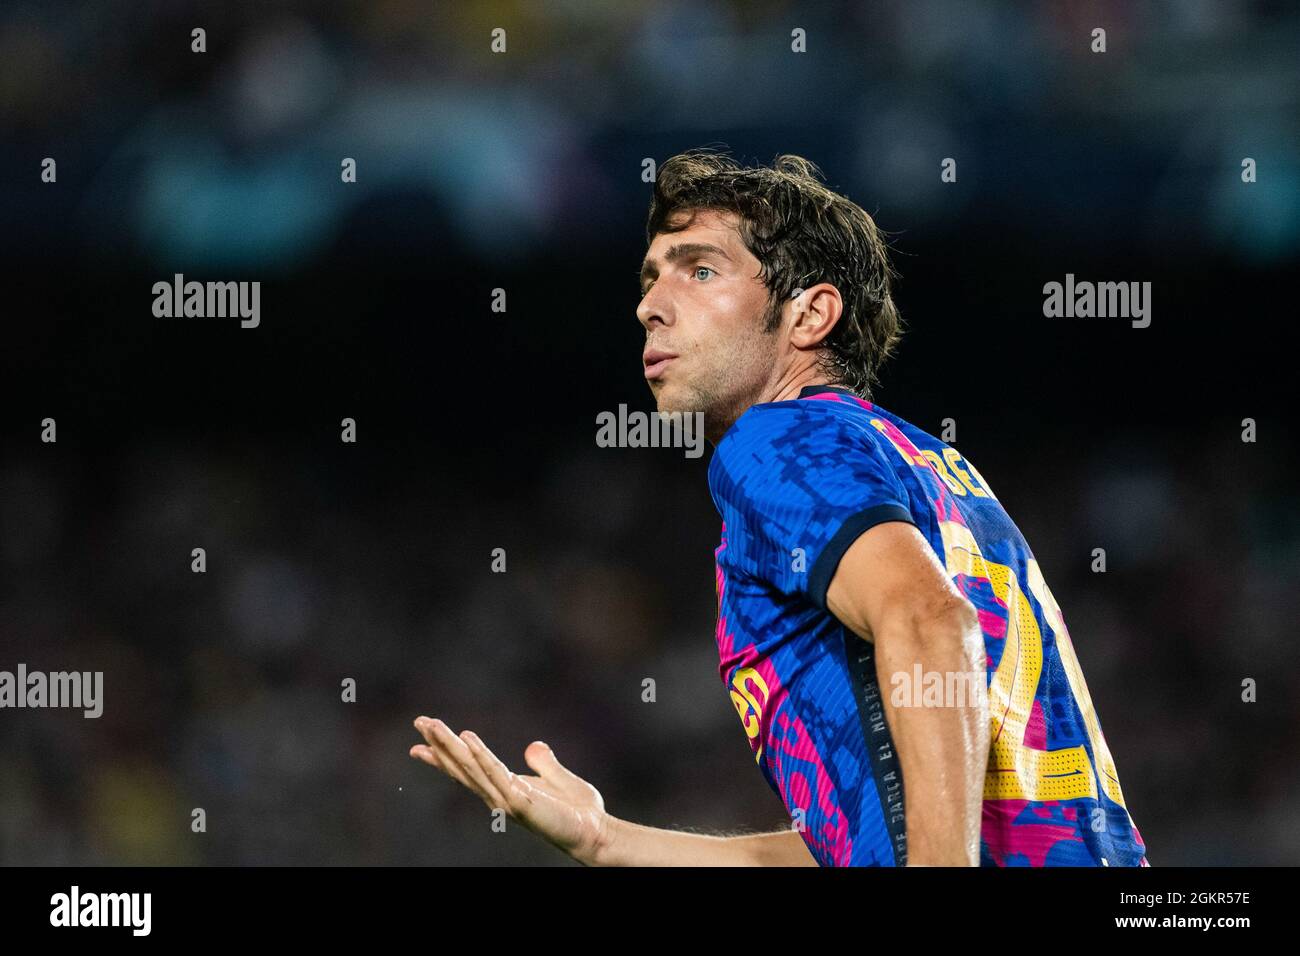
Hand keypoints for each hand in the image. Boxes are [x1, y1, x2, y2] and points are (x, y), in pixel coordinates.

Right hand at [409, 716, 610, 864]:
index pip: (467, 769)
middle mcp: (498, 795)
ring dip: (450, 746)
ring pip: (471, 768)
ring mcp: (506, 800)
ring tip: (432, 725)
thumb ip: (544, 763)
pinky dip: (481, 756)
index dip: (443, 755)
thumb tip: (533, 747)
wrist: (595, 832)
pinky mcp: (520, 803)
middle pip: (462, 767)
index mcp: (504, 788)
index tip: (420, 739)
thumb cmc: (577, 811)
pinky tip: (467, 739)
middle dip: (439, 745)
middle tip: (418, 722)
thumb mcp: (558, 778)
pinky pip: (496, 774)